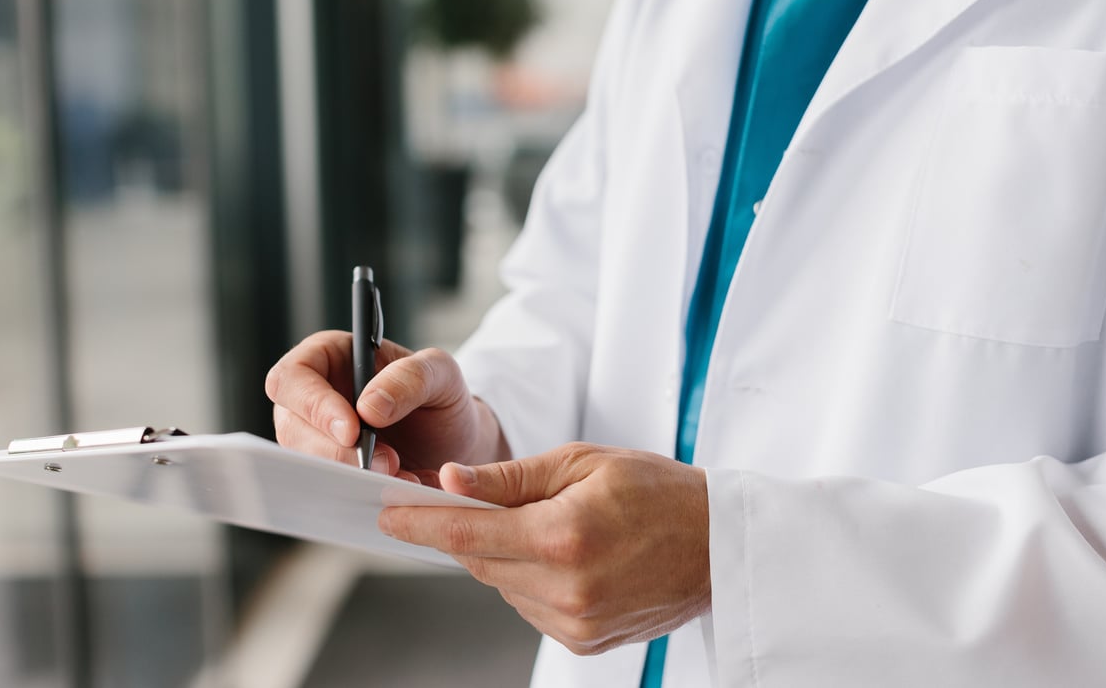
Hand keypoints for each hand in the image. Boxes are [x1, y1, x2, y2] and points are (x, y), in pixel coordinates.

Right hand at [265, 330, 507, 483]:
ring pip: (307, 462)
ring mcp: (316, 438)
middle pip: (293, 427)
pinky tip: (397, 489)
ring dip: (352, 475)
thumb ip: (411, 378)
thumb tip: (368, 406)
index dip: (313, 405)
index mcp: (329, 357)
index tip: (352, 431)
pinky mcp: (331, 472)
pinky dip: (361, 493)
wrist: (456, 441)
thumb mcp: (441, 373)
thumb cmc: (442, 396)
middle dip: (338, 451)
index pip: (293, 377)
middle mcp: (314, 398)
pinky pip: (328, 488)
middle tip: (387, 462)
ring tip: (404, 476)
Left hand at [378, 443, 710, 654]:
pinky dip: (529, 578)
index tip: (386, 514)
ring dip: (503, 554)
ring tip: (546, 523)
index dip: (419, 524)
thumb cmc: (660, 492)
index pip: (467, 535)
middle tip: (463, 498)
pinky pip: (529, 606)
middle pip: (480, 562)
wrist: (719, 545)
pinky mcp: (584, 642)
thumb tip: (453, 481)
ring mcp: (575, 623)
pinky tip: (564, 553)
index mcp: (563, 537)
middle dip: (465, 530)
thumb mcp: (584, 463)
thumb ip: (511, 478)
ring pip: (502, 586)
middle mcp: (566, 590)